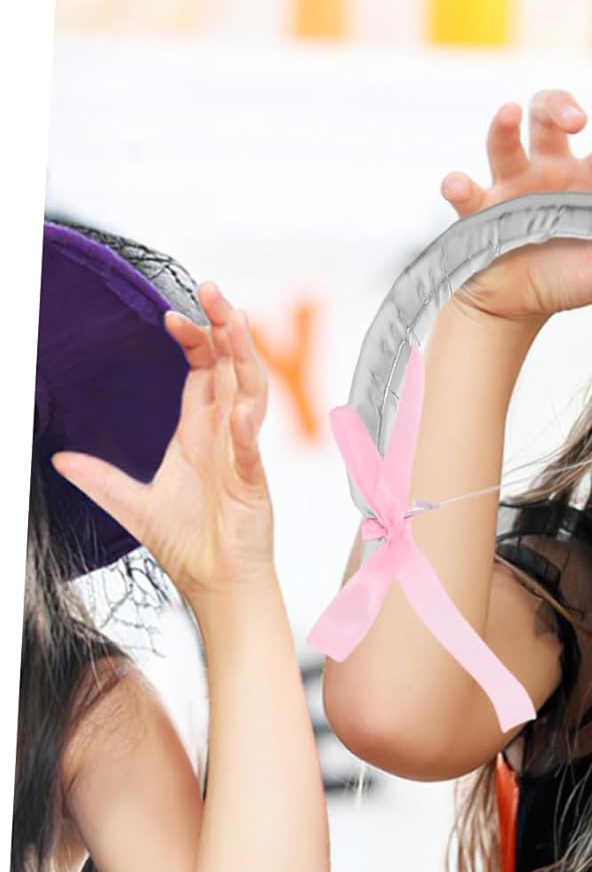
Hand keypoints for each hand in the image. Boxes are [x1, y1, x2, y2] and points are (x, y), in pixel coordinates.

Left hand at [52, 282, 275, 601]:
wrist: (215, 581)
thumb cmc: (189, 542)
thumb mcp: (132, 504)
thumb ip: (100, 478)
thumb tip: (60, 458)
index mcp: (200, 432)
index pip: (205, 371)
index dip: (195, 340)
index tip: (174, 316)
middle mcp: (225, 435)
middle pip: (232, 367)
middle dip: (226, 327)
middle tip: (213, 290)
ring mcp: (242, 455)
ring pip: (251, 393)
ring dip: (245, 358)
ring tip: (236, 323)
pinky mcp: (252, 485)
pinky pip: (251, 452)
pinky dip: (245, 431)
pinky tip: (235, 411)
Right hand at [443, 90, 591, 324]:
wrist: (517, 308)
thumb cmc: (569, 278)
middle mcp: (552, 170)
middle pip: (552, 115)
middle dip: (562, 105)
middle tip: (579, 119)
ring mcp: (512, 185)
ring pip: (505, 138)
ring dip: (504, 125)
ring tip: (509, 113)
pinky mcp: (478, 210)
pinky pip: (465, 191)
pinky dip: (459, 187)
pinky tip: (460, 185)